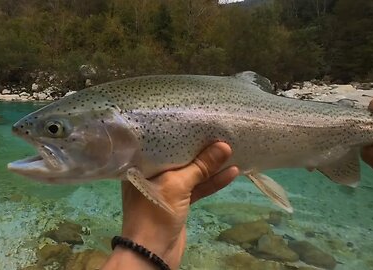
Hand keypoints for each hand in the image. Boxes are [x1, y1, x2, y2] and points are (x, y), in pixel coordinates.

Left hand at [101, 142, 238, 269]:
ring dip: (210, 165)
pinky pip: (197, 187)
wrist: (152, 253)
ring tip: (230, 149)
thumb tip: (224, 146)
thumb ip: (200, 166)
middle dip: (198, 148)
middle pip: (179, 157)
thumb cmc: (155, 212)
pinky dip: (212, 182)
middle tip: (218, 131)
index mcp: (142, 165)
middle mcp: (152, 173)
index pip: (161, 143)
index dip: (180, 133)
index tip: (198, 120)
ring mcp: (166, 189)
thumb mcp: (177, 185)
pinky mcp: (179, 202)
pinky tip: (230, 172)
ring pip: (191, 173)